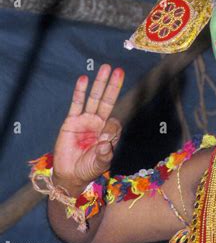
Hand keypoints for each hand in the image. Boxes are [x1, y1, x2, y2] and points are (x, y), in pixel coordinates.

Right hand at [52, 64, 123, 193]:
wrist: (70, 175)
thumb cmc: (88, 169)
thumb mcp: (99, 164)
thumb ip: (103, 155)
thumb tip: (105, 144)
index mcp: (109, 132)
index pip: (114, 121)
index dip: (111, 127)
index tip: (103, 139)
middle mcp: (99, 123)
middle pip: (107, 101)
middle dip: (113, 86)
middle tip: (119, 71)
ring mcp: (86, 120)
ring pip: (94, 98)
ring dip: (100, 83)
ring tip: (105, 68)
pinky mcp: (71, 121)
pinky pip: (77, 103)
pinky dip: (80, 91)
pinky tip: (84, 79)